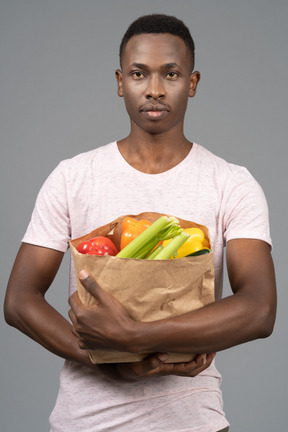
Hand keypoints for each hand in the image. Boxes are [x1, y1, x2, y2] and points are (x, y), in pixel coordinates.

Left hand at [68, 270, 134, 351]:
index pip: (72, 300)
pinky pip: (80, 340)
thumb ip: (92, 286)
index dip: (77, 294)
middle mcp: (78, 327)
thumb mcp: (106, 298)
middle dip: (77, 306)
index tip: (83, 292)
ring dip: (78, 321)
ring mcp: (83, 338)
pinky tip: (90, 331)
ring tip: (88, 317)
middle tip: (87, 303)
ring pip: (74, 327)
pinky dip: (82, 335)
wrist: (127, 337)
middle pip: (71, 313)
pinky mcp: (88, 346)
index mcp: (81, 314)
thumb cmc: (117, 318)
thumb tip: (81, 273)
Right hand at [97, 352, 215, 381]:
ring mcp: (163, 360)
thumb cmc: (124, 367)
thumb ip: (149, 364)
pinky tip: (187, 337)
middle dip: (204, 359)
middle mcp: (166, 365)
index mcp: (164, 369)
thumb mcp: (134, 368)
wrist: (111, 366)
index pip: (187, 370)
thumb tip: (165, 355)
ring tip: (205, 343)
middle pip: (192, 368)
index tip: (207, 353)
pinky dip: (187, 348)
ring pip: (186, 361)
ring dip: (197, 354)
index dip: (199, 363)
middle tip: (214, 348)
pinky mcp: (158, 353)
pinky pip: (177, 354)